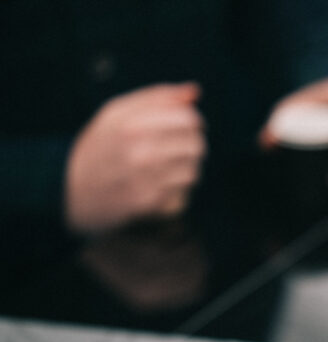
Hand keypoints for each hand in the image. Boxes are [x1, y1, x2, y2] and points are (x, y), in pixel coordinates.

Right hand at [65, 83, 205, 233]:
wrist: (70, 188)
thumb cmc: (100, 145)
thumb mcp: (116, 112)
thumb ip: (157, 97)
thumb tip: (194, 91)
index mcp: (130, 124)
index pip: (188, 118)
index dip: (194, 120)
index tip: (189, 124)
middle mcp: (138, 151)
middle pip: (195, 144)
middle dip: (192, 143)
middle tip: (179, 145)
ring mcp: (143, 179)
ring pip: (192, 170)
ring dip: (187, 166)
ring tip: (169, 165)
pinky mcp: (147, 202)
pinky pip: (182, 192)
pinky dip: (176, 187)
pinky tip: (161, 182)